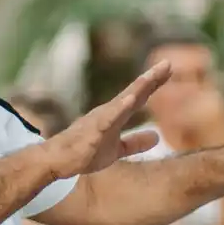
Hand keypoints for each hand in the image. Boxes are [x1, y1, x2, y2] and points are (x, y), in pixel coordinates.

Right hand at [40, 63, 172, 178]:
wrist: (56, 161)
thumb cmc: (84, 152)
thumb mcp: (116, 150)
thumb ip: (135, 142)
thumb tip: (158, 137)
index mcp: (115, 115)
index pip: (137, 96)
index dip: (153, 83)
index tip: (167, 68)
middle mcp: (108, 112)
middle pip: (133, 92)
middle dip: (150, 78)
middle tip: (167, 63)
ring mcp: (100, 119)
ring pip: (122, 101)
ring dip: (137, 88)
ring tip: (152, 76)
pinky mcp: (92, 131)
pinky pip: (108, 119)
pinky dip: (120, 108)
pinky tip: (131, 100)